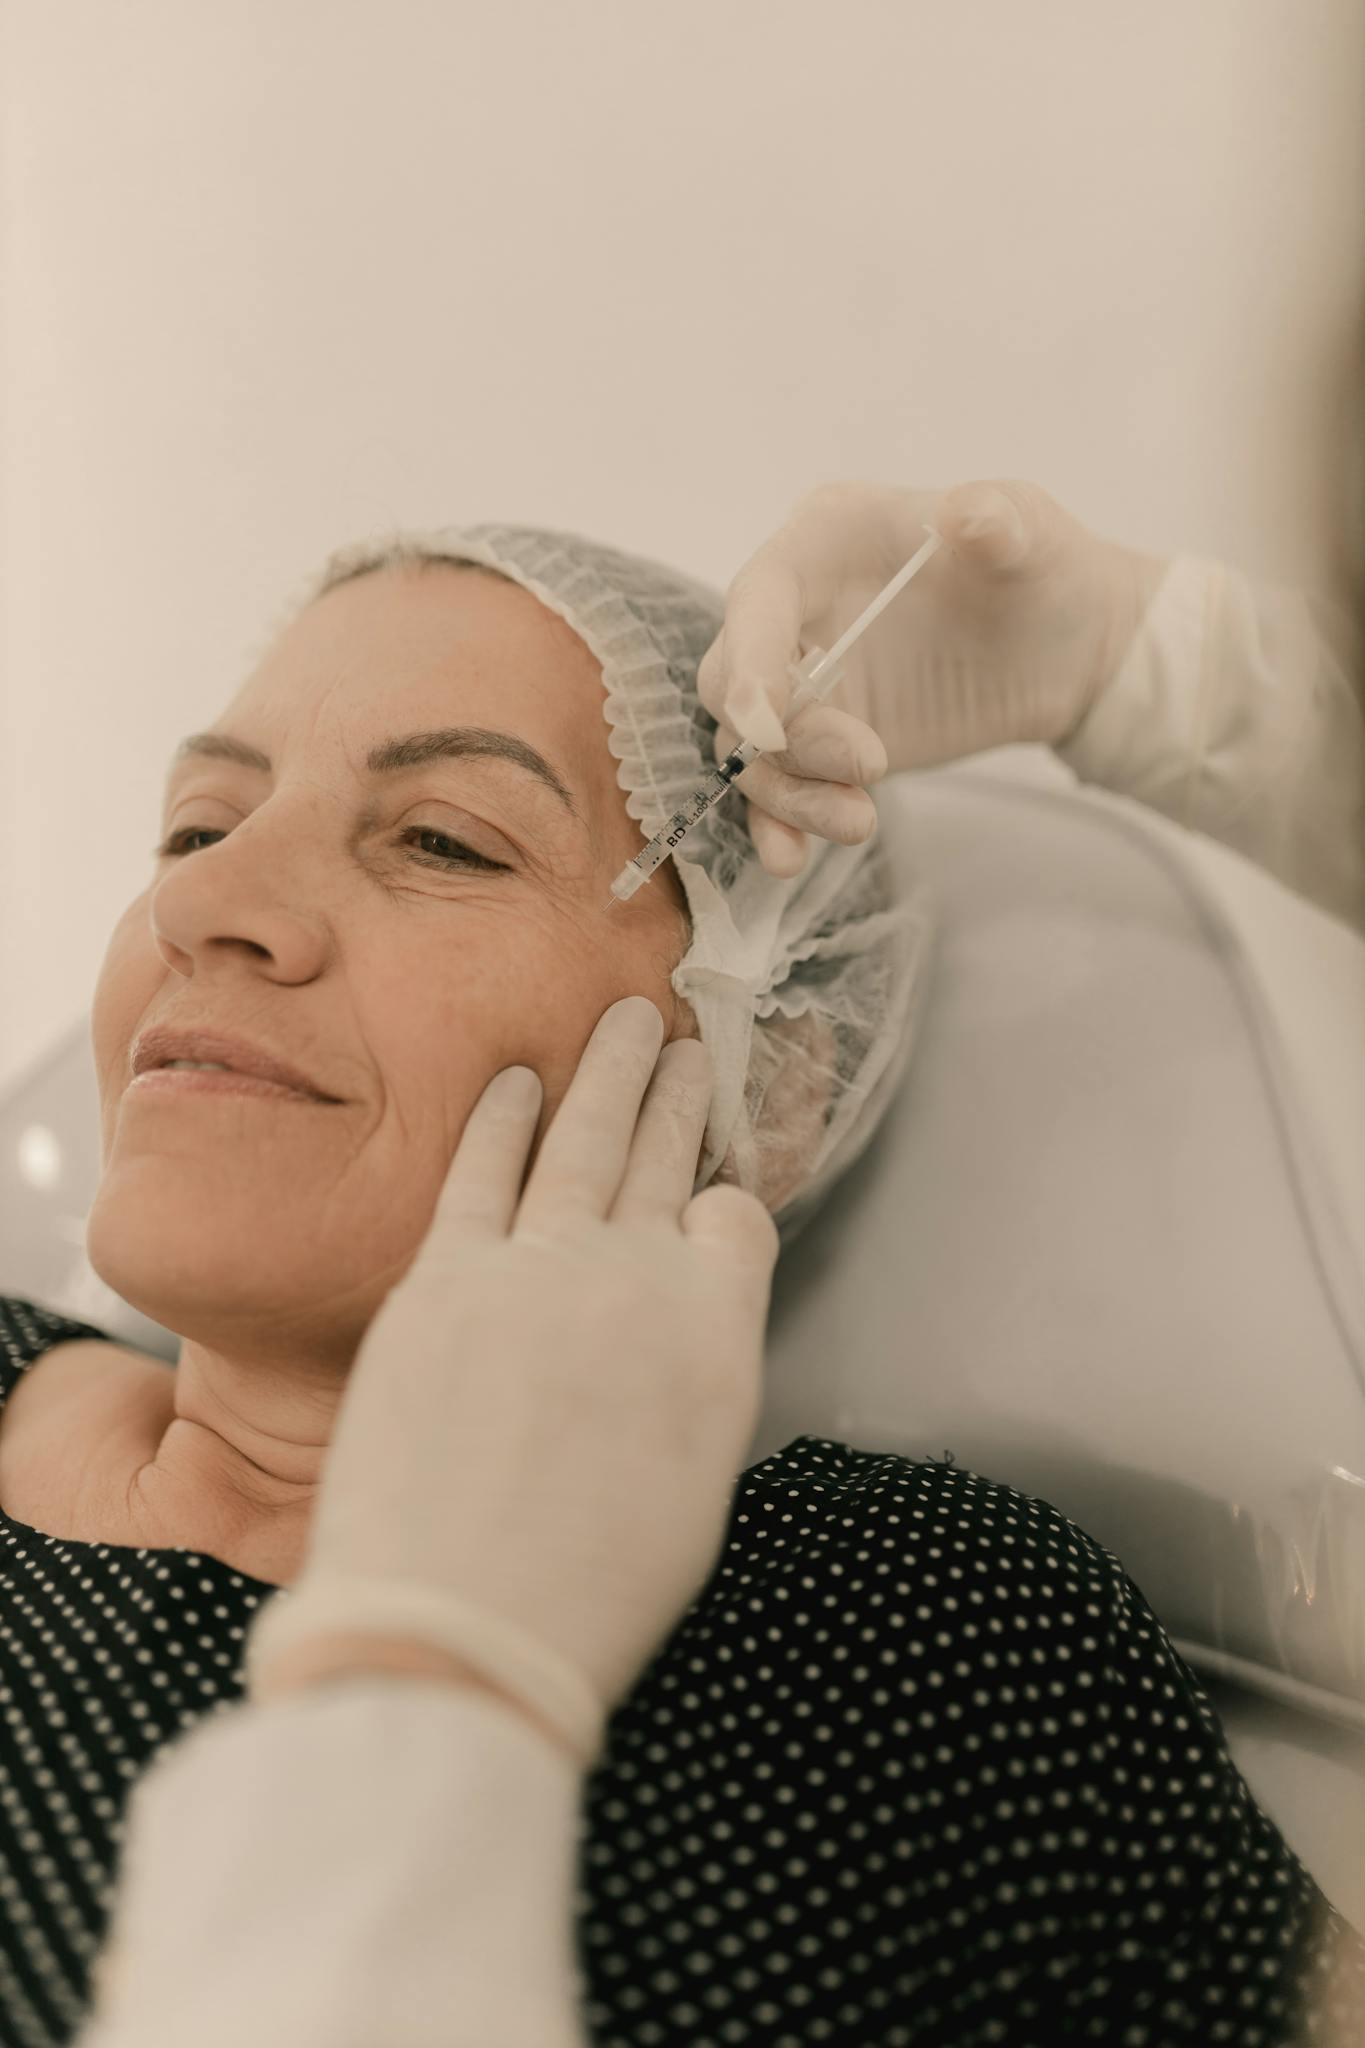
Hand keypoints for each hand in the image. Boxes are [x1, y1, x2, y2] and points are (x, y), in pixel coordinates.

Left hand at [247, 996, 779, 1743]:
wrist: (455, 1622)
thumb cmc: (589, 1588)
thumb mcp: (698, 1483)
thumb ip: (699, 1375)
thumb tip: (684, 1325)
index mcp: (715, 1328)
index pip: (737, 1220)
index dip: (727, 1198)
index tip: (711, 1189)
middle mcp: (635, 1274)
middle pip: (663, 1156)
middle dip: (678, 1093)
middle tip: (687, 1043)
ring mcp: (535, 1265)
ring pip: (583, 1138)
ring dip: (607, 1072)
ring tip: (627, 1020)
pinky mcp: (443, 1278)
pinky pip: (481, 1173)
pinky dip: (501, 1120)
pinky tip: (514, 1080)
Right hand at [697, 477, 1166, 876]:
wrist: (1061, 646)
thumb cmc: (1035, 568)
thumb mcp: (1028, 532)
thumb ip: (998, 518)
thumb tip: (966, 512)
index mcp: (823, 541)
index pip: (758, 598)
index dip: (748, 660)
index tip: (765, 724)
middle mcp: (793, 612)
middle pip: (732, 684)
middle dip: (785, 739)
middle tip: (871, 764)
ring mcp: (803, 683)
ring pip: (752, 750)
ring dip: (791, 794)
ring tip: (861, 823)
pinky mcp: (821, 745)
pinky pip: (778, 788)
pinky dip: (781, 823)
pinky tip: (792, 859)